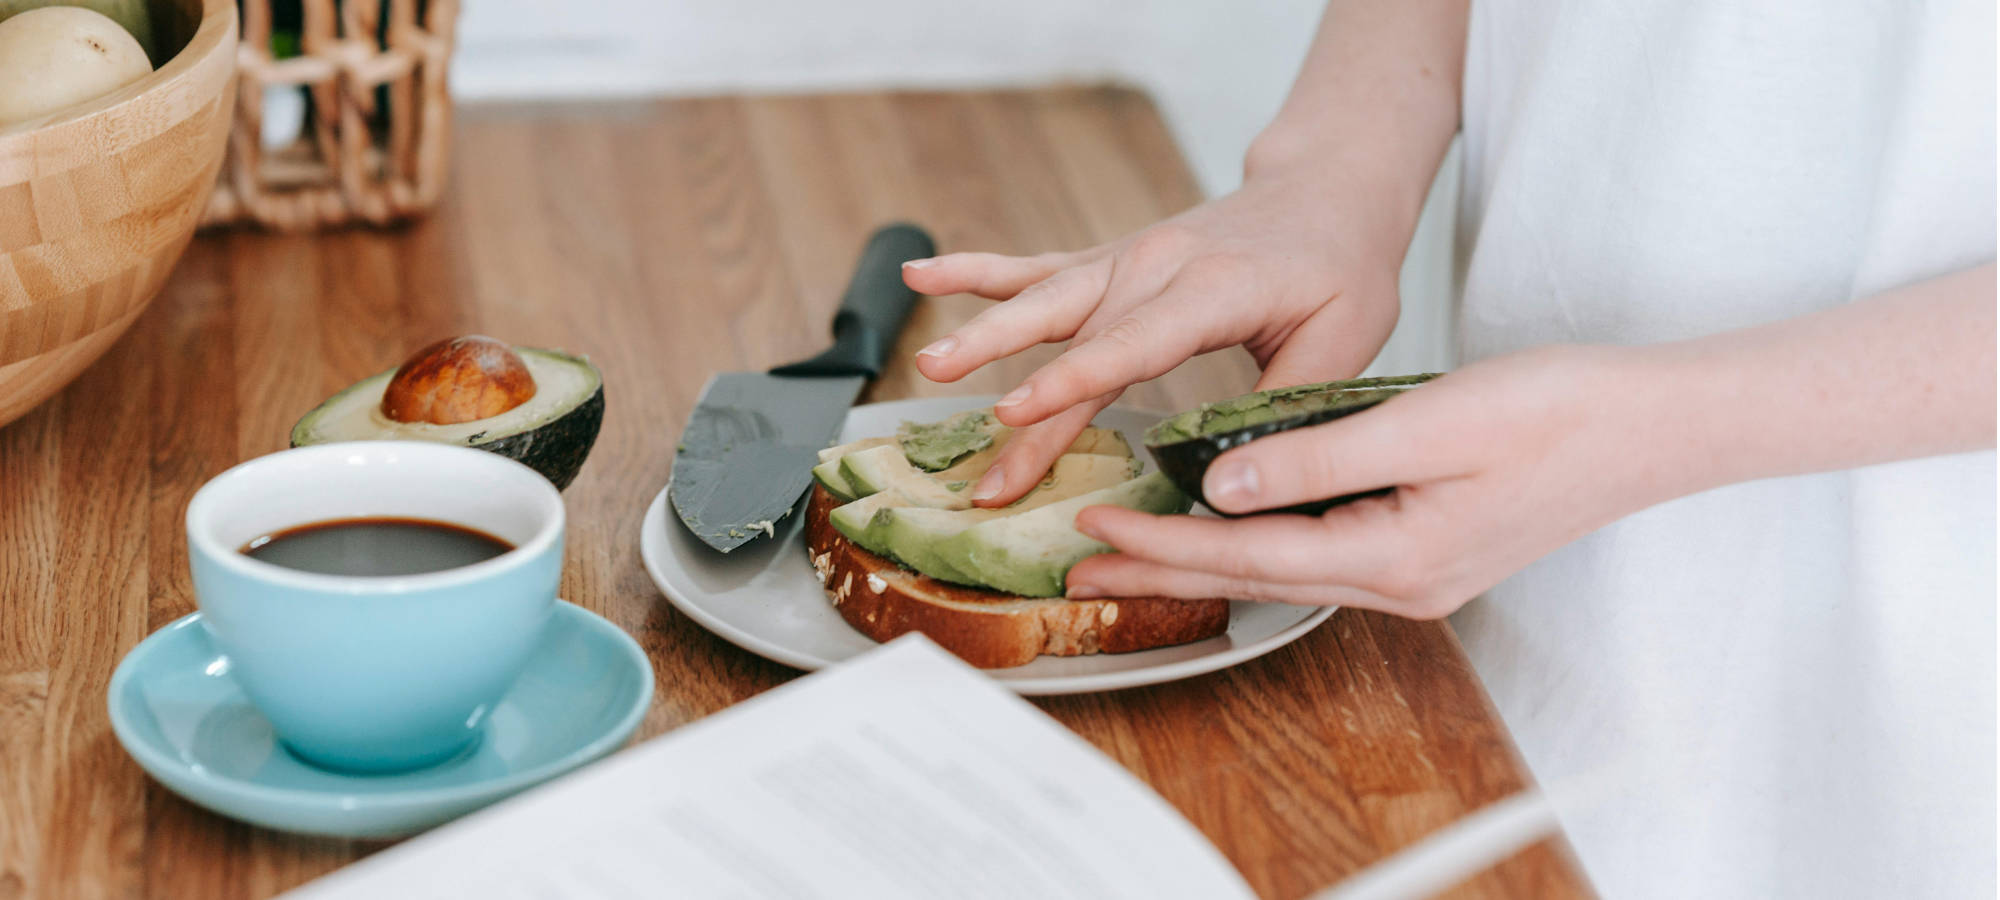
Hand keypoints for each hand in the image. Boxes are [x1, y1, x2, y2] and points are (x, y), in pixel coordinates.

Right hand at [902, 170, 1407, 505]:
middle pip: (1073, 334)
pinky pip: (1035, 268)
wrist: (1327, 192)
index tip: (1013, 413)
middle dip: (1017, 390)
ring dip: (983, 332)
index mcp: (1213, 290)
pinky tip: (920, 276)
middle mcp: (1157, 267)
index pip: (1130, 343)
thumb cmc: (1342, 270)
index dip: (1069, 382)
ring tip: (927, 363)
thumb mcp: (1345, 341)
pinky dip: (977, 272)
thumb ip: (1287, 406)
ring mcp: (1126, 259)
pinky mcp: (1109, 261)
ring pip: (1043, 299)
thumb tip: (1237, 480)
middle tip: (970, 438)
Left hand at [1064, 346, 1679, 617]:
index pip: (1250, 554)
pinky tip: (1230, 526)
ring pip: (1282, 567)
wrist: (1652, 425)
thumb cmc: (1556, 414)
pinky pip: (1319, 552)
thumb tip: (1221, 484)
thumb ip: (1317, 459)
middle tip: (1082, 560)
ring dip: (1204, 556)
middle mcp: (1401, 581)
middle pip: (1254, 577)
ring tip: (1131, 549)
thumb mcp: (1427, 424)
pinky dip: (1260, 539)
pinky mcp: (1427, 549)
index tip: (1097, 522)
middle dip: (1162, 569)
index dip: (1166, 541)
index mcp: (1397, 557)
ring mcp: (1417, 573)